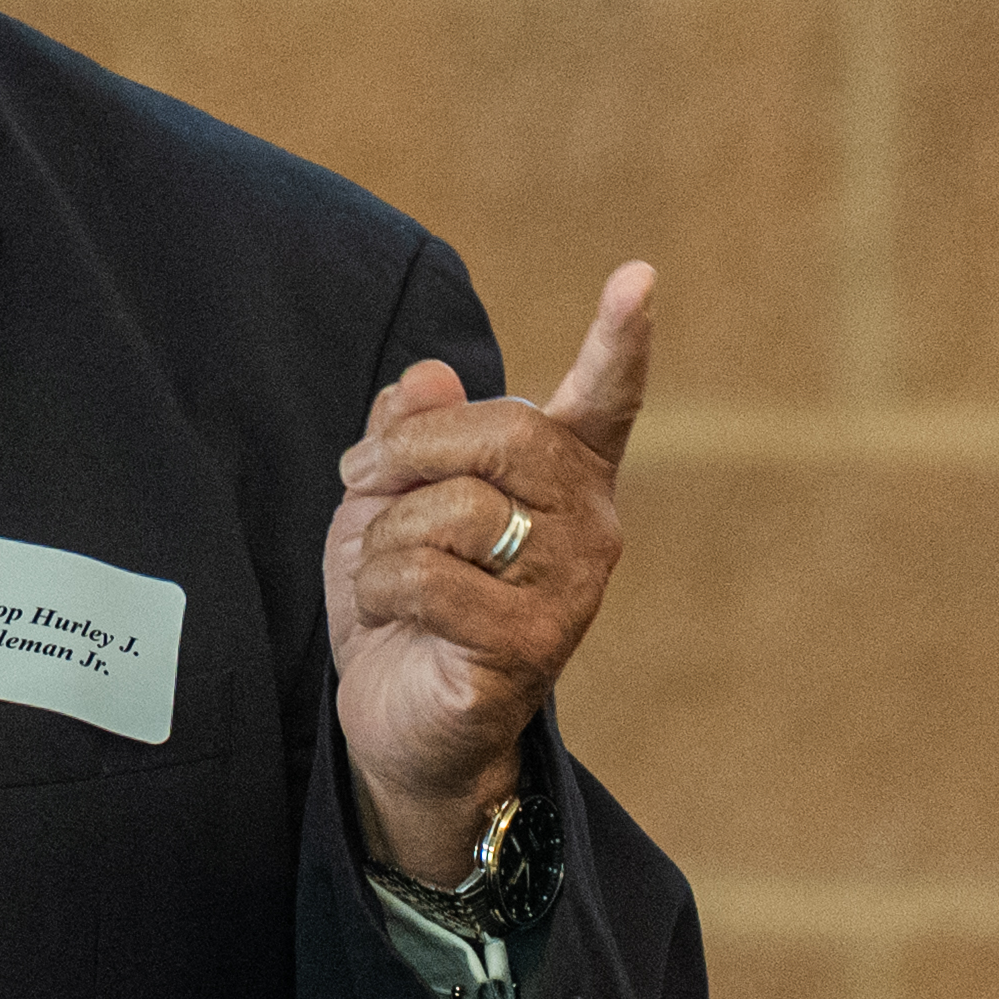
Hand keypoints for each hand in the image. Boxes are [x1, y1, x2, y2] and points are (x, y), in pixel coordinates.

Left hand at [323, 264, 654, 886]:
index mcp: (563, 479)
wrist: (398, 722)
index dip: (621, 340)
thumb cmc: (404, 602)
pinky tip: (396, 620)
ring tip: (386, 577)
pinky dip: (384, 588)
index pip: (605, 402)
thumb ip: (409, 434)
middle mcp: (587, 528)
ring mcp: (569, 590)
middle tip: (360, 476)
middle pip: (510, 435)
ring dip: (387, 536)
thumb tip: (428, 376)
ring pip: (461, 510)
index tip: (639, 276)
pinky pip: (433, 579)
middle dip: (412, 448)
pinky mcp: (532, 646)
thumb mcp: (389, 502)